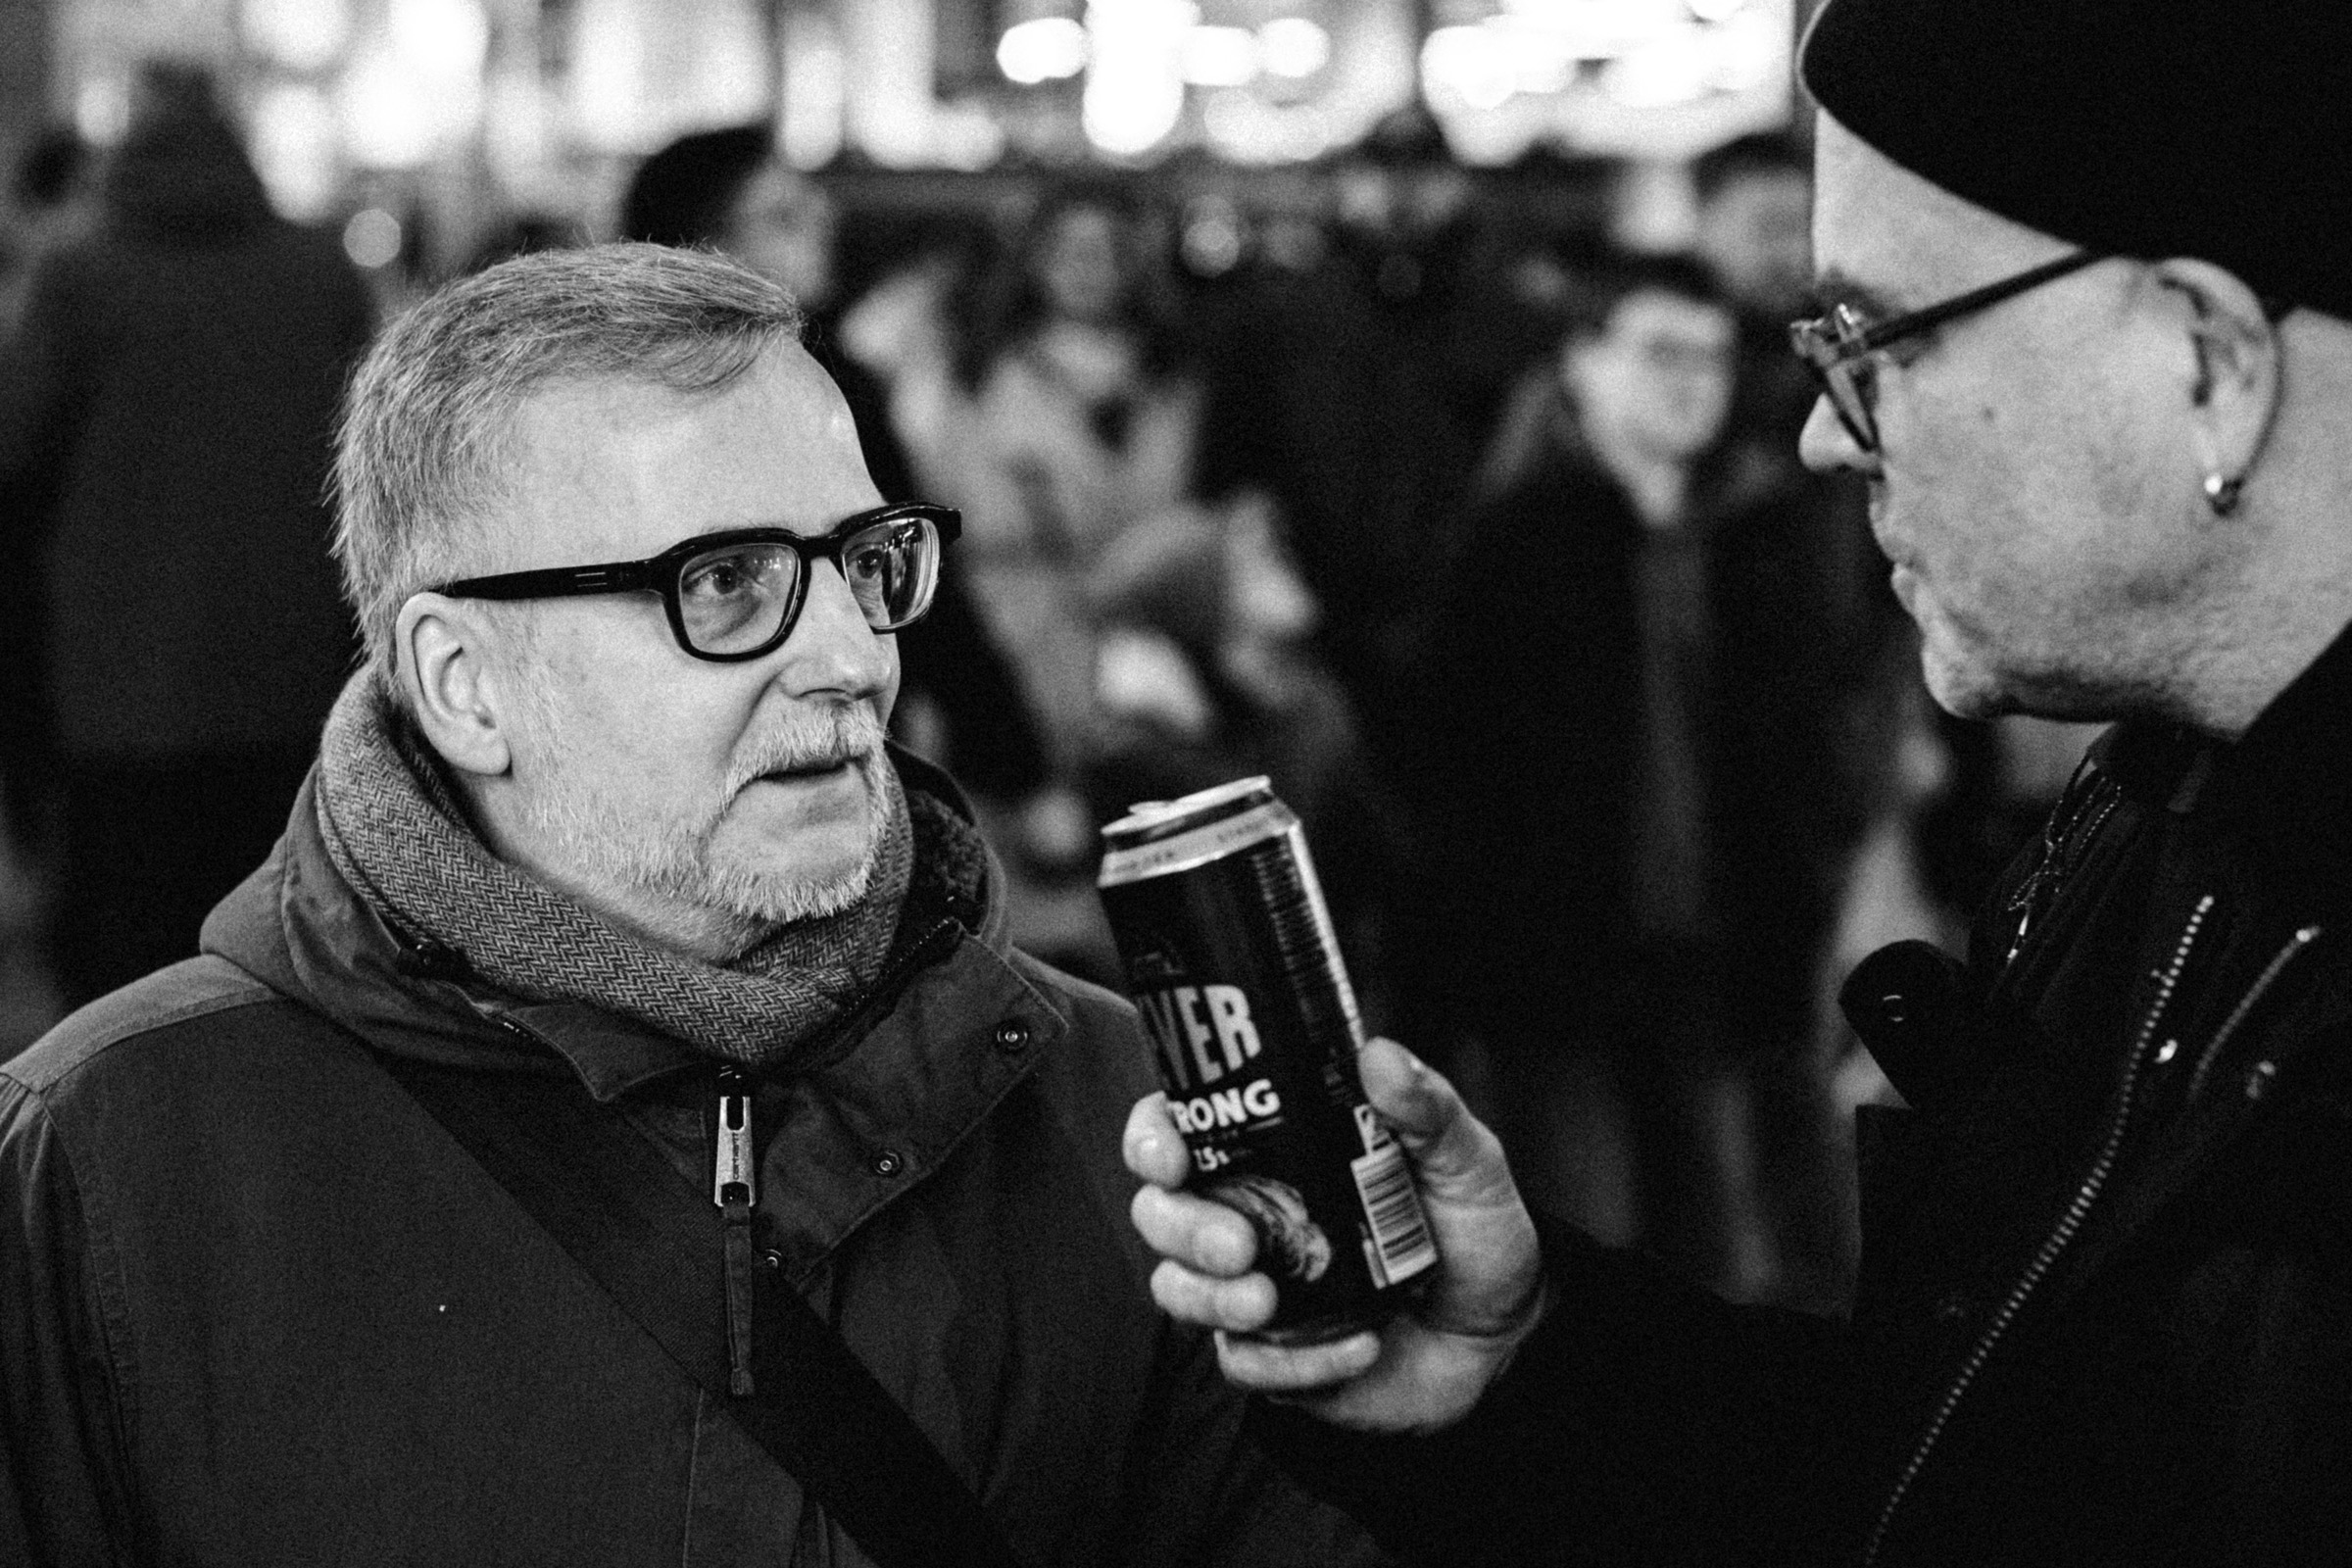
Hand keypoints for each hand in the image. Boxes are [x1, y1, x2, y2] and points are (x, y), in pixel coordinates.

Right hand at [1125, 1037, 1543, 1433]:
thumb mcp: (1465, 1161)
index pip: (1179, 1129)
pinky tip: (1355, 1346)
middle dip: (1182, 1228)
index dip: (1152, 1137)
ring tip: (1271, 1304)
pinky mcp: (1275, 1357)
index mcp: (1276, 1152)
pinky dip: (1290, 1363)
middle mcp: (1250, 1215)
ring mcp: (1254, 1287)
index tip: (1171, 1155)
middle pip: (1161, 1212)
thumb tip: (1381, 1055)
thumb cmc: (1472, 1233)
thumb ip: (1427, 1110)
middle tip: (1238, 1244)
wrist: (1506, 1336)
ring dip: (1212, 1298)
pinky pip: (1243, 1364)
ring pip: (1177, 1290)